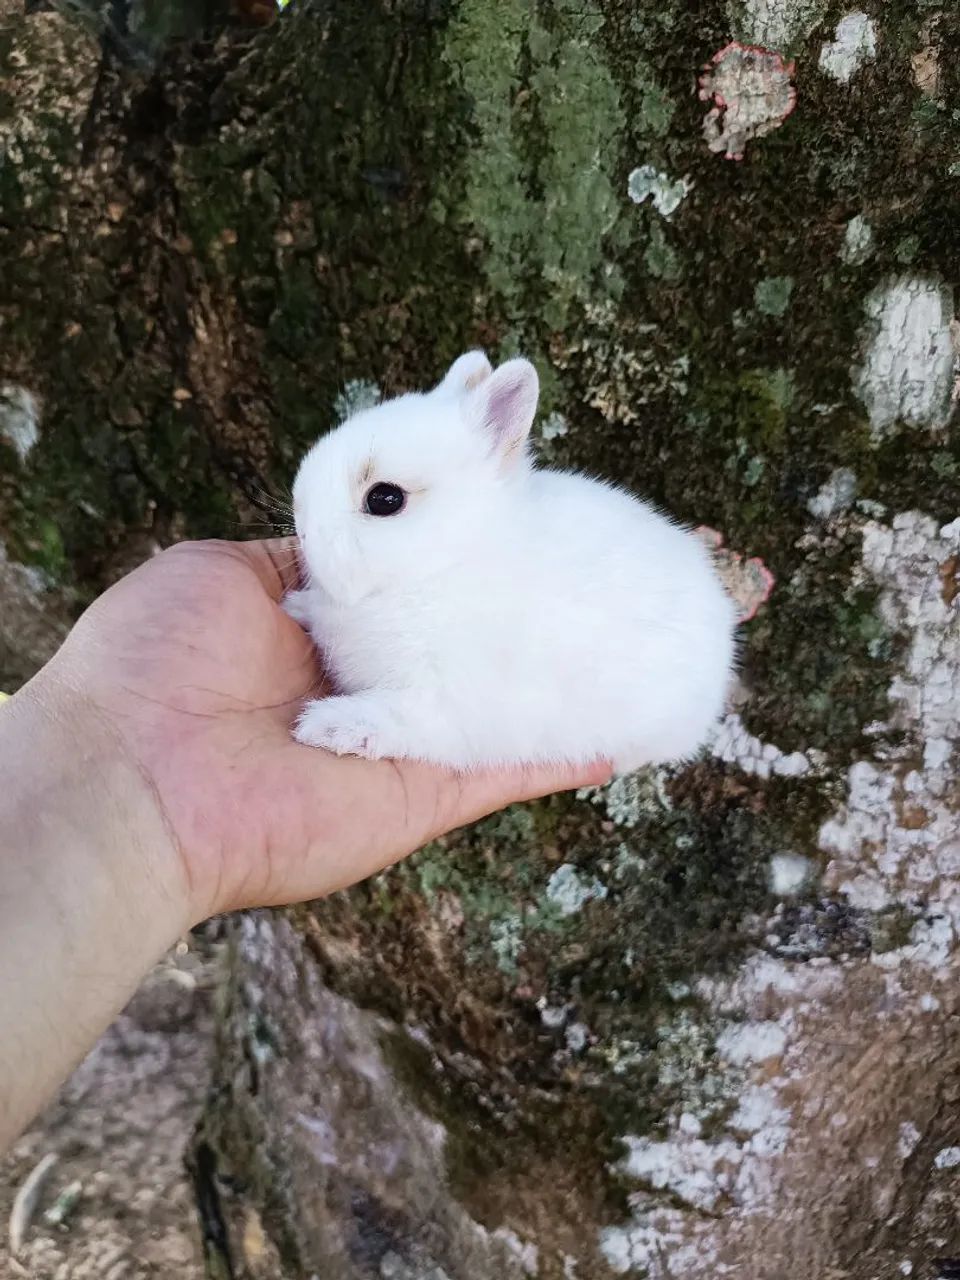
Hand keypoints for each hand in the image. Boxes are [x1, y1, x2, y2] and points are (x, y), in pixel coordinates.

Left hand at [28, 539, 607, 924]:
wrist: (127, 777)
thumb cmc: (156, 658)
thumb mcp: (229, 570)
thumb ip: (311, 550)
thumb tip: (367, 525)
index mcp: (328, 622)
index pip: (427, 576)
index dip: (480, 540)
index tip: (536, 500)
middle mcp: (378, 679)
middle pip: (483, 635)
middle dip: (551, 601)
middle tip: (622, 557)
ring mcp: (407, 736)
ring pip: (514, 697)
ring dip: (586, 668)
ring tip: (661, 633)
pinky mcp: (424, 789)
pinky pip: (513, 769)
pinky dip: (573, 751)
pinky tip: (632, 724)